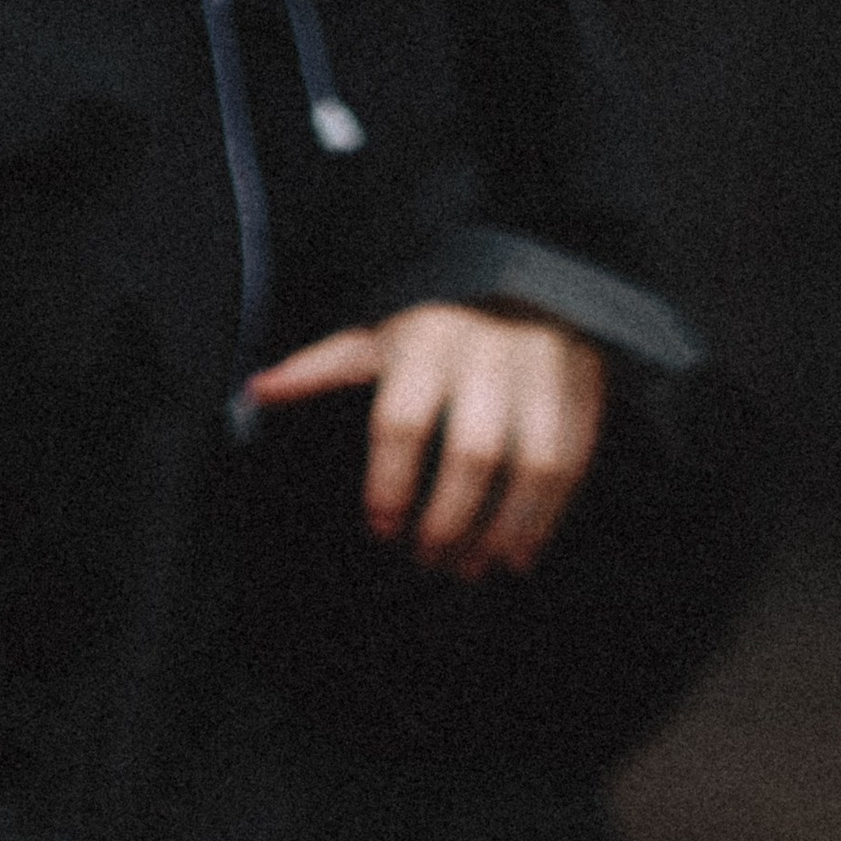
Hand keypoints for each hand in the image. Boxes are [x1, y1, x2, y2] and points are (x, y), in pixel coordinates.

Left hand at [243, 303, 607, 578]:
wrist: (529, 272)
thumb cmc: (436, 322)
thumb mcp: (377, 335)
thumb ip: (323, 368)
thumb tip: (255, 390)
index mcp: (425, 340)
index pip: (403, 420)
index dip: (390, 482)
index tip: (382, 528)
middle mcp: (488, 352)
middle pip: (473, 452)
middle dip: (448, 518)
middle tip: (428, 560)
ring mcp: (543, 371)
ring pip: (532, 466)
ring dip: (503, 530)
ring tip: (474, 568)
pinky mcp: (584, 388)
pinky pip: (573, 465)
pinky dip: (547, 519)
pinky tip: (518, 555)